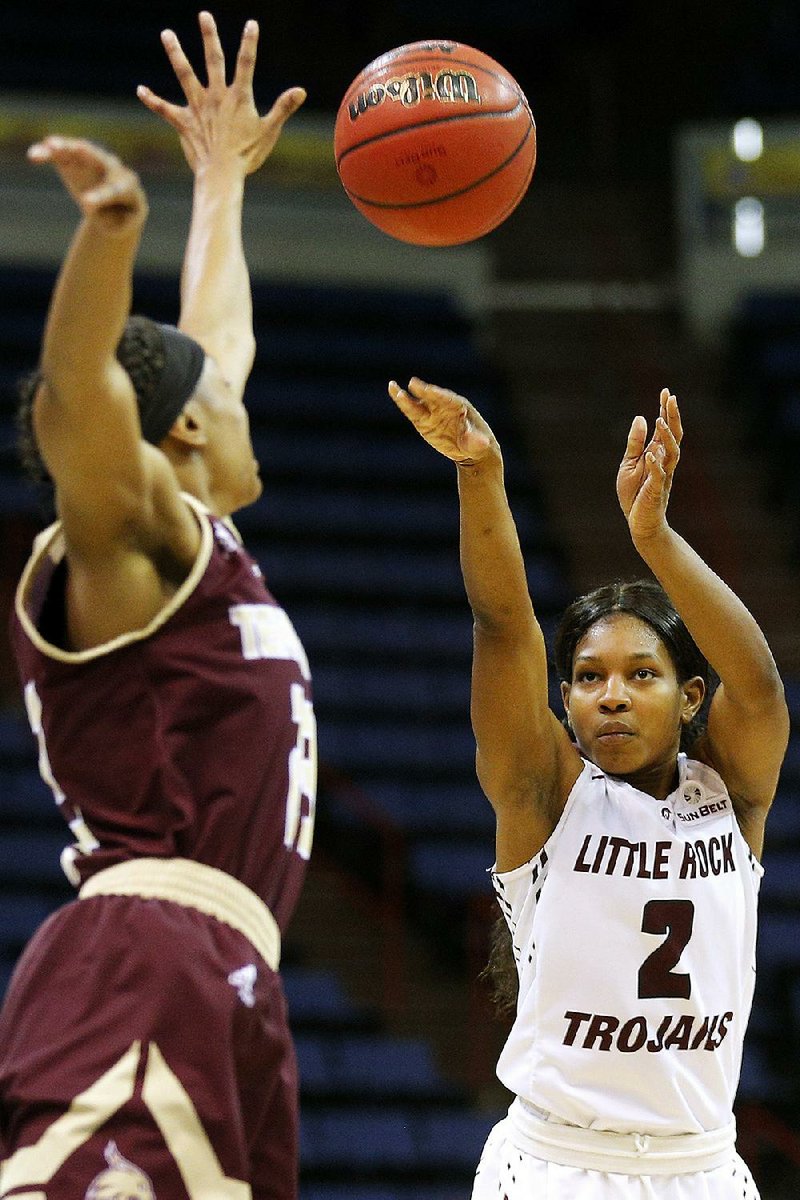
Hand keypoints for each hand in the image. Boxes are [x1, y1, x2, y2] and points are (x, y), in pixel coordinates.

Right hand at [27, 137, 146, 231]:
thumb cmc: (120, 218)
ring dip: (64, 148)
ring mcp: (92, 161)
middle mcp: (111, 167)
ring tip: (49, 146)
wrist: (117, 208)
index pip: (115, 189)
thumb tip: (88, 207)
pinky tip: (34, 155)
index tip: (86, 204)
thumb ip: (110, 220)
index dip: (100, 196)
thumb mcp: (119, 225)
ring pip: (78, 151)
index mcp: (128, 186)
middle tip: (76, 149)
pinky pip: (61, 155)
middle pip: (98, 159)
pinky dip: (48, 154)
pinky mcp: (74, 160)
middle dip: (87, 154)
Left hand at [136, 10, 305, 175]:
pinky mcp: (184, 122)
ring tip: (167, 34)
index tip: (251, 24)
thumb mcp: (269, 131)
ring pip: (184, 75)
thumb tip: (301, 91)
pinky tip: (140, 90)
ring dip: (175, 53)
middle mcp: (216, 97)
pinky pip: (164, 109)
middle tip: (204, 15)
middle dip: (209, 36)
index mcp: (238, 97)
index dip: (249, 43)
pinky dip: (152, 100)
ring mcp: (198, 108)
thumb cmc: (248, 155)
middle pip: (213, 60)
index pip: (246, 64)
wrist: (223, 174)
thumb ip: (283, 107)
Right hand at [388, 378, 494, 464]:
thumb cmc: (476, 444)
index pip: (448, 399)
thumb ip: (476, 441)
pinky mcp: (423, 420)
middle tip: (413, 383)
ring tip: (394, 388)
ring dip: (407, 397)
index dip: (438, 395)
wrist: (470, 449)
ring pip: (418, 403)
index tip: (430, 391)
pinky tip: (394, 391)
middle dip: (424, 391)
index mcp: (460, 407)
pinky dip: (403, 402)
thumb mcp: (478, 444)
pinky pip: (411, 410)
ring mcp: (432, 412)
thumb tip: (483, 442)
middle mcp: (444, 406)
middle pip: (432, 397)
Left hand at [616, 388, 682, 542]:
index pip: (665, 429)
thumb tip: (640, 418)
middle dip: (673, 417)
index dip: (666, 410)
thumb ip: (635, 443)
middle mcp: (664, 463)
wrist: (639, 522)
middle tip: (671, 398)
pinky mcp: (655, 491)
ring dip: (666, 437)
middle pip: (674, 436)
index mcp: (657, 454)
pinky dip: (655, 466)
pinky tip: (651, 454)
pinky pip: (658, 477)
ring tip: (660, 420)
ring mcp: (662, 476)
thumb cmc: (634, 494)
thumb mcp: (629, 464)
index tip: (666, 392)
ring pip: (671, 454)